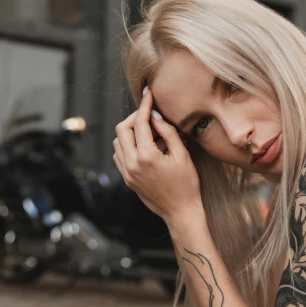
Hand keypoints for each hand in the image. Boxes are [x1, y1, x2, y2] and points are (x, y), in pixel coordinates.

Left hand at [113, 88, 202, 223]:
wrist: (181, 212)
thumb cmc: (187, 185)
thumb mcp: (182, 156)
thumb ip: (168, 133)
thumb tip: (156, 117)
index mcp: (146, 156)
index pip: (139, 123)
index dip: (144, 105)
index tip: (148, 94)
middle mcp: (132, 164)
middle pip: (122, 129)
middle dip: (134, 118)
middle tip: (150, 115)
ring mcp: (127, 173)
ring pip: (118, 142)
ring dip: (130, 132)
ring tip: (151, 134)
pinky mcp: (127, 179)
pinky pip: (120, 156)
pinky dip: (128, 146)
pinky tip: (145, 148)